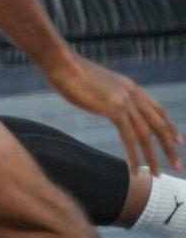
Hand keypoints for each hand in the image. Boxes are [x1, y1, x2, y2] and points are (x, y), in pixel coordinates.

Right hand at [43, 53, 181, 175]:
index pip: (158, 109)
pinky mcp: (114, 110)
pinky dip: (134, 155)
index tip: (178, 141)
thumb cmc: (71, 71)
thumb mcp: (96, 82)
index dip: (170, 126)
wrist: (64, 63)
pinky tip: (134, 168)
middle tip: (177, 165)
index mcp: (131, 87)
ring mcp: (125, 102)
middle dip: (170, 146)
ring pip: (147, 134)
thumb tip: (103, 99)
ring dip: (154, 156)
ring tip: (158, 173)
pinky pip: (129, 137)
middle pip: (160, 124)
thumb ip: (107, 93)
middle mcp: (134, 94)